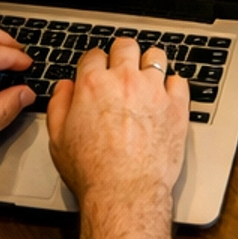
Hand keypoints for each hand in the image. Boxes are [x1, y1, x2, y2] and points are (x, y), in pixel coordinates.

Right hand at [47, 35, 188, 213]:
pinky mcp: (176, 104)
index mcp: (93, 85)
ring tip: (146, 77)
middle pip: (126, 46)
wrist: (124, 193)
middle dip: (122, 54)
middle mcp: (124, 80)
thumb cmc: (91, 171)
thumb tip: (64, 87)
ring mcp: (153, 90)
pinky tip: (165, 97)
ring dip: (149, 64)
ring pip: (156, 56)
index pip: (94, 54)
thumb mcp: (58, 140)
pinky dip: (172, 86)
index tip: (97, 69)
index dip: (94, 62)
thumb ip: (58, 106)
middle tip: (122, 67)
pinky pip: (179, 80)